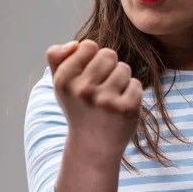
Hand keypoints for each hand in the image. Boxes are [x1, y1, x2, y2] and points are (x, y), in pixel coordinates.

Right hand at [46, 39, 142, 158]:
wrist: (92, 146)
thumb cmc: (78, 107)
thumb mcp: (60, 83)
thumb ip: (57, 57)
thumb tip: (74, 44)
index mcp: (64, 80)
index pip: (88, 45)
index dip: (91, 58)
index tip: (87, 75)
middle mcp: (83, 90)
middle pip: (108, 54)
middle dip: (108, 67)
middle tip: (101, 87)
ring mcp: (106, 100)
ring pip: (124, 68)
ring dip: (120, 81)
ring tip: (109, 99)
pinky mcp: (126, 109)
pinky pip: (135, 84)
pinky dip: (131, 94)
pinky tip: (119, 108)